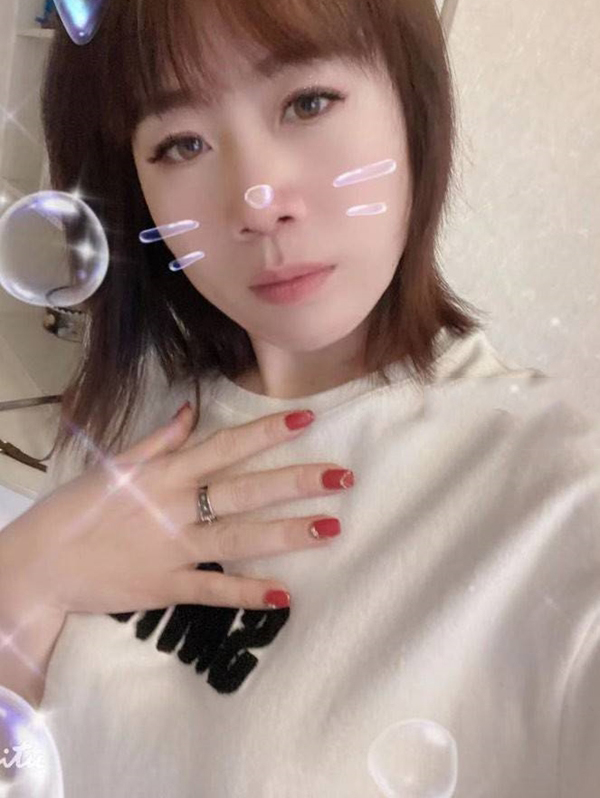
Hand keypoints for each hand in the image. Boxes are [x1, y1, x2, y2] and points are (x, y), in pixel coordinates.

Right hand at [6, 406, 351, 615]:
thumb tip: (191, 409)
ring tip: (331, 528)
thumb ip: (159, 439)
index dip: (268, 432)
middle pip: (245, 490)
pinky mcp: (166, 587)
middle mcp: (176, 506)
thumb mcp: (116, 464)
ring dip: (286, 533)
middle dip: (296, 482)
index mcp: (165, 472)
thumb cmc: (77, 509)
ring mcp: (174, 548)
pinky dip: (247, 593)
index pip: (226, 447)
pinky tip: (284, 594)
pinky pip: (213, 590)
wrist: (41, 563)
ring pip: (240, 538)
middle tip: (342, 477)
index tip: (309, 420)